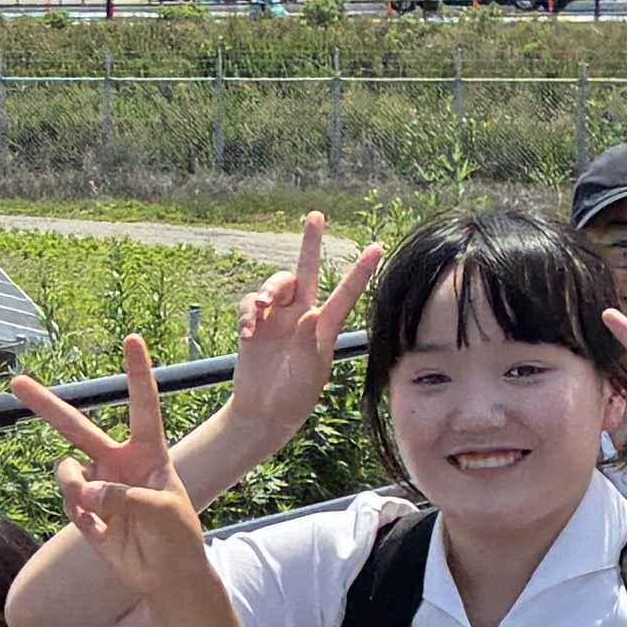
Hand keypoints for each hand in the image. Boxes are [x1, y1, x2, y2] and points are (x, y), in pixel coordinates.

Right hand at [17, 341, 214, 611]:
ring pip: (66, 473)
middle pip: (76, 427)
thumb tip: (83, 494)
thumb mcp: (162, 511)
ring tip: (95, 510)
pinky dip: (81, 521)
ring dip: (74, 490)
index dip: (137, 373)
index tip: (133, 339)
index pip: (142, 405)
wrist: (166, 578)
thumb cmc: (178, 537)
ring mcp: (97, 486)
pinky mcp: (84, 513)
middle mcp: (117, 462)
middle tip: (15, 383)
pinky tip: (103, 535)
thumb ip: (124, 496)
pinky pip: (68, 505)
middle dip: (45, 405)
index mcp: (148, 452)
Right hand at [227, 216, 382, 445]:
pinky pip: (249, 303)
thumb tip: (310, 313)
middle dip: (310, 242)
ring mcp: (277, 318)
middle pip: (307, 270)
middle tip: (316, 215)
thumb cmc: (294, 396)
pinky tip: (249, 333)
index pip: (345, 294)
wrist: (264, 412)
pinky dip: (248, 313)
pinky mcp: (255, 324)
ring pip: (276, 283)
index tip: (377, 248)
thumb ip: (310, 342)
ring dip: (268, 289)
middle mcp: (302, 315)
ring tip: (262, 307)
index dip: (360, 271)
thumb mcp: (309, 372)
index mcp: (324, 327)